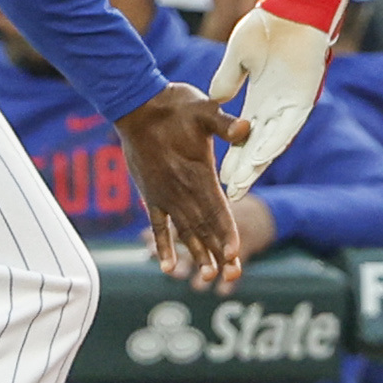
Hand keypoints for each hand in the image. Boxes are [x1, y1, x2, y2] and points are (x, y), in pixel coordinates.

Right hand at [119, 83, 250, 288]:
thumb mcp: (204, 109)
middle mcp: (181, 190)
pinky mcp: (150, 195)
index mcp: (198, 172)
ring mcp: (164, 195)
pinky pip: (158, 226)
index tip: (235, 254)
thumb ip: (225, 124)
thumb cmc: (173, 106)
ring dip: (197, 254)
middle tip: (232, 275)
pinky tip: (168, 267)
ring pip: (184, 231)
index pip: (217, 209)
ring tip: (209, 277)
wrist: (135, 105)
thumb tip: (247, 128)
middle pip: (204, 227)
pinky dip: (164, 246)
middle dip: (219, 252)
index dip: (227, 232)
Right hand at [207, 1, 329, 192]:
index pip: (243, 137)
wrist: (293, 9)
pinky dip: (274, 143)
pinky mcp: (303, 100)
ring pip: (272, 143)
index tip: (220, 178)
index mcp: (258, 100)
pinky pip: (288, 127)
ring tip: (242, 185)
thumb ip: (228, 79)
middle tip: (230, 196)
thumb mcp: (238, 56)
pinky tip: (261, 158)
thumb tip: (216, 99)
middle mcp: (274, 109)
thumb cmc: (267, 28)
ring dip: (257, 164)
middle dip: (244, 172)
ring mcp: (289, 106)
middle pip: (258, 148)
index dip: (234, 158)